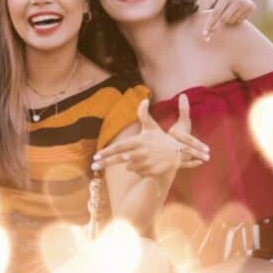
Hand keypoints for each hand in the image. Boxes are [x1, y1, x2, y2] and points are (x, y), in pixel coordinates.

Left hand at [92, 97, 209, 176]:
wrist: (179, 153)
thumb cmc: (161, 139)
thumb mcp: (153, 127)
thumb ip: (144, 114)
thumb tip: (144, 99)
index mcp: (139, 141)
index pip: (119, 146)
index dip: (107, 152)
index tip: (95, 156)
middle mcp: (142, 152)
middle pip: (119, 159)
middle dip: (105, 163)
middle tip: (93, 166)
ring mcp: (147, 163)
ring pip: (129, 167)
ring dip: (131, 165)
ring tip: (141, 159)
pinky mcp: (152, 172)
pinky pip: (138, 173)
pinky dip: (140, 170)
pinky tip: (147, 164)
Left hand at [201, 0, 254, 39]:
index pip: (216, 13)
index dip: (210, 24)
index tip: (204, 34)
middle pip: (224, 20)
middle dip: (215, 28)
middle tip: (207, 37)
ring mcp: (246, 3)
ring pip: (231, 21)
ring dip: (226, 21)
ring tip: (226, 13)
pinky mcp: (252, 7)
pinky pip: (239, 21)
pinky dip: (234, 20)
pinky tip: (234, 13)